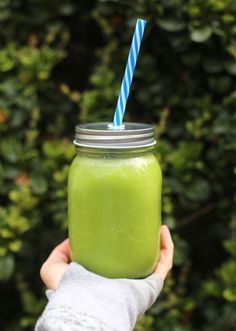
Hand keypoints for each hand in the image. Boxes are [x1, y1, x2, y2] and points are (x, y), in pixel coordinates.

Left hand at [40, 225, 173, 289]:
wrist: (85, 303)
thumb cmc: (69, 291)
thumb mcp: (53, 269)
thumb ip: (58, 254)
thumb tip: (71, 240)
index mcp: (108, 280)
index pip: (121, 263)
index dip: (124, 246)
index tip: (123, 228)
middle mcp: (127, 282)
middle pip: (141, 259)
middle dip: (144, 241)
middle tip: (140, 222)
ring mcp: (141, 282)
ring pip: (156, 259)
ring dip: (159, 241)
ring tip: (154, 223)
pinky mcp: (152, 283)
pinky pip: (165, 263)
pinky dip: (167, 246)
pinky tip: (163, 229)